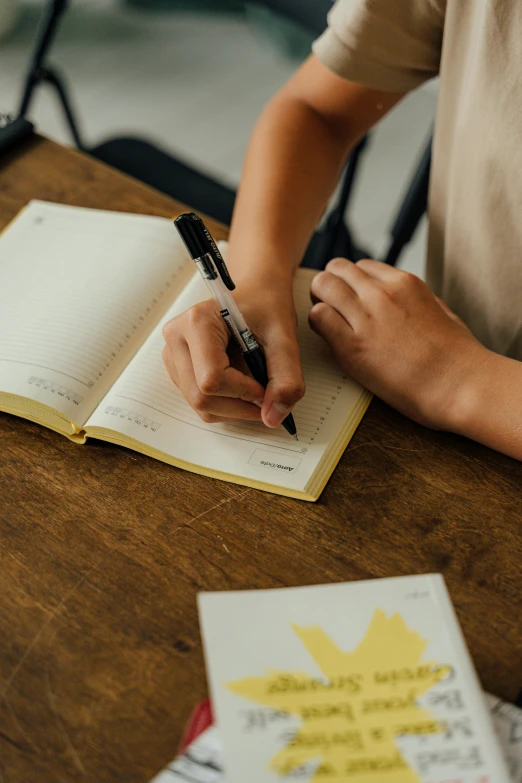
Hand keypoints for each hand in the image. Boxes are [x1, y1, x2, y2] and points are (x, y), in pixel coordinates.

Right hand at [162, 284, 304, 426]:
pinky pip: (198, 402)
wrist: (255, 292)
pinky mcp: (177, 368)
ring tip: (256, 389)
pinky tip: (242, 387)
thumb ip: (286, 378)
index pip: (211, 379)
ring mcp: (173, 354)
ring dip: (233, 408)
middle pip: (201, 397)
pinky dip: (225, 405)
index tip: (267, 389)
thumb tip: (273, 418)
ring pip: (199, 405)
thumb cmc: (266, 306)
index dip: (244, 393)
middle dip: (239, 406)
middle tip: (267, 397)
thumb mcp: (285, 338)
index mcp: (197, 322)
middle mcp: (176, 337)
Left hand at [309, 258, 489, 430]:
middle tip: (331, 308)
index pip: (362, 266)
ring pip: (322, 286)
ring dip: (319, 302)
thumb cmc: (457, 357)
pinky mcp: (352, 346)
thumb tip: (405, 301)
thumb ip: (417, 301)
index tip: (351, 300)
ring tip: (327, 322)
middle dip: (329, 286)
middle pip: (336, 270)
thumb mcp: (441, 312)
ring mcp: (367, 317)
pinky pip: (318, 317)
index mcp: (405, 283)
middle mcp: (383, 293)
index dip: (352, 283)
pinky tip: (330, 339)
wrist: (460, 385)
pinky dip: (318, 325)